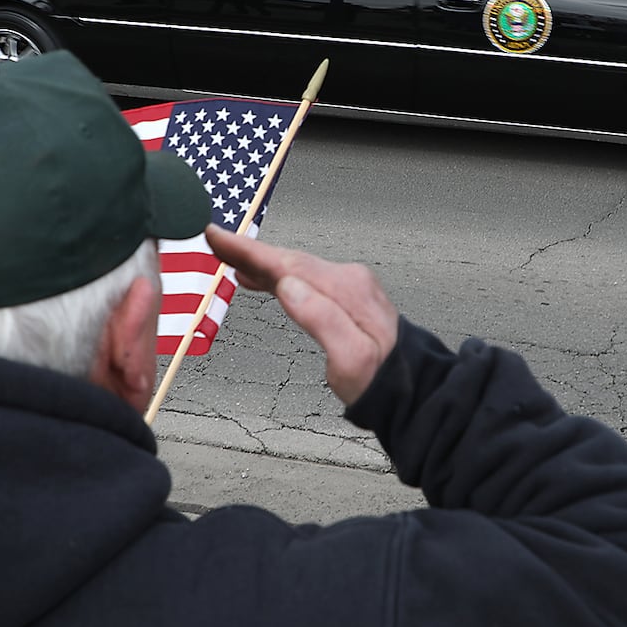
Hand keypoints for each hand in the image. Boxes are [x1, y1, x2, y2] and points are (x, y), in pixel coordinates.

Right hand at [205, 226, 397, 404]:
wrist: (414, 390)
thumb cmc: (381, 380)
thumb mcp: (350, 359)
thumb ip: (320, 319)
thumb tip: (288, 287)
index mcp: (344, 291)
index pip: (287, 264)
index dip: (248, 251)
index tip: (217, 236)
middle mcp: (347, 281)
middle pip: (288, 260)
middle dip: (249, 250)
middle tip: (213, 239)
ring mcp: (348, 287)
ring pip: (295, 268)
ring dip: (261, 262)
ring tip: (228, 257)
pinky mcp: (346, 298)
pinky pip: (304, 278)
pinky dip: (278, 275)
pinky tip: (261, 278)